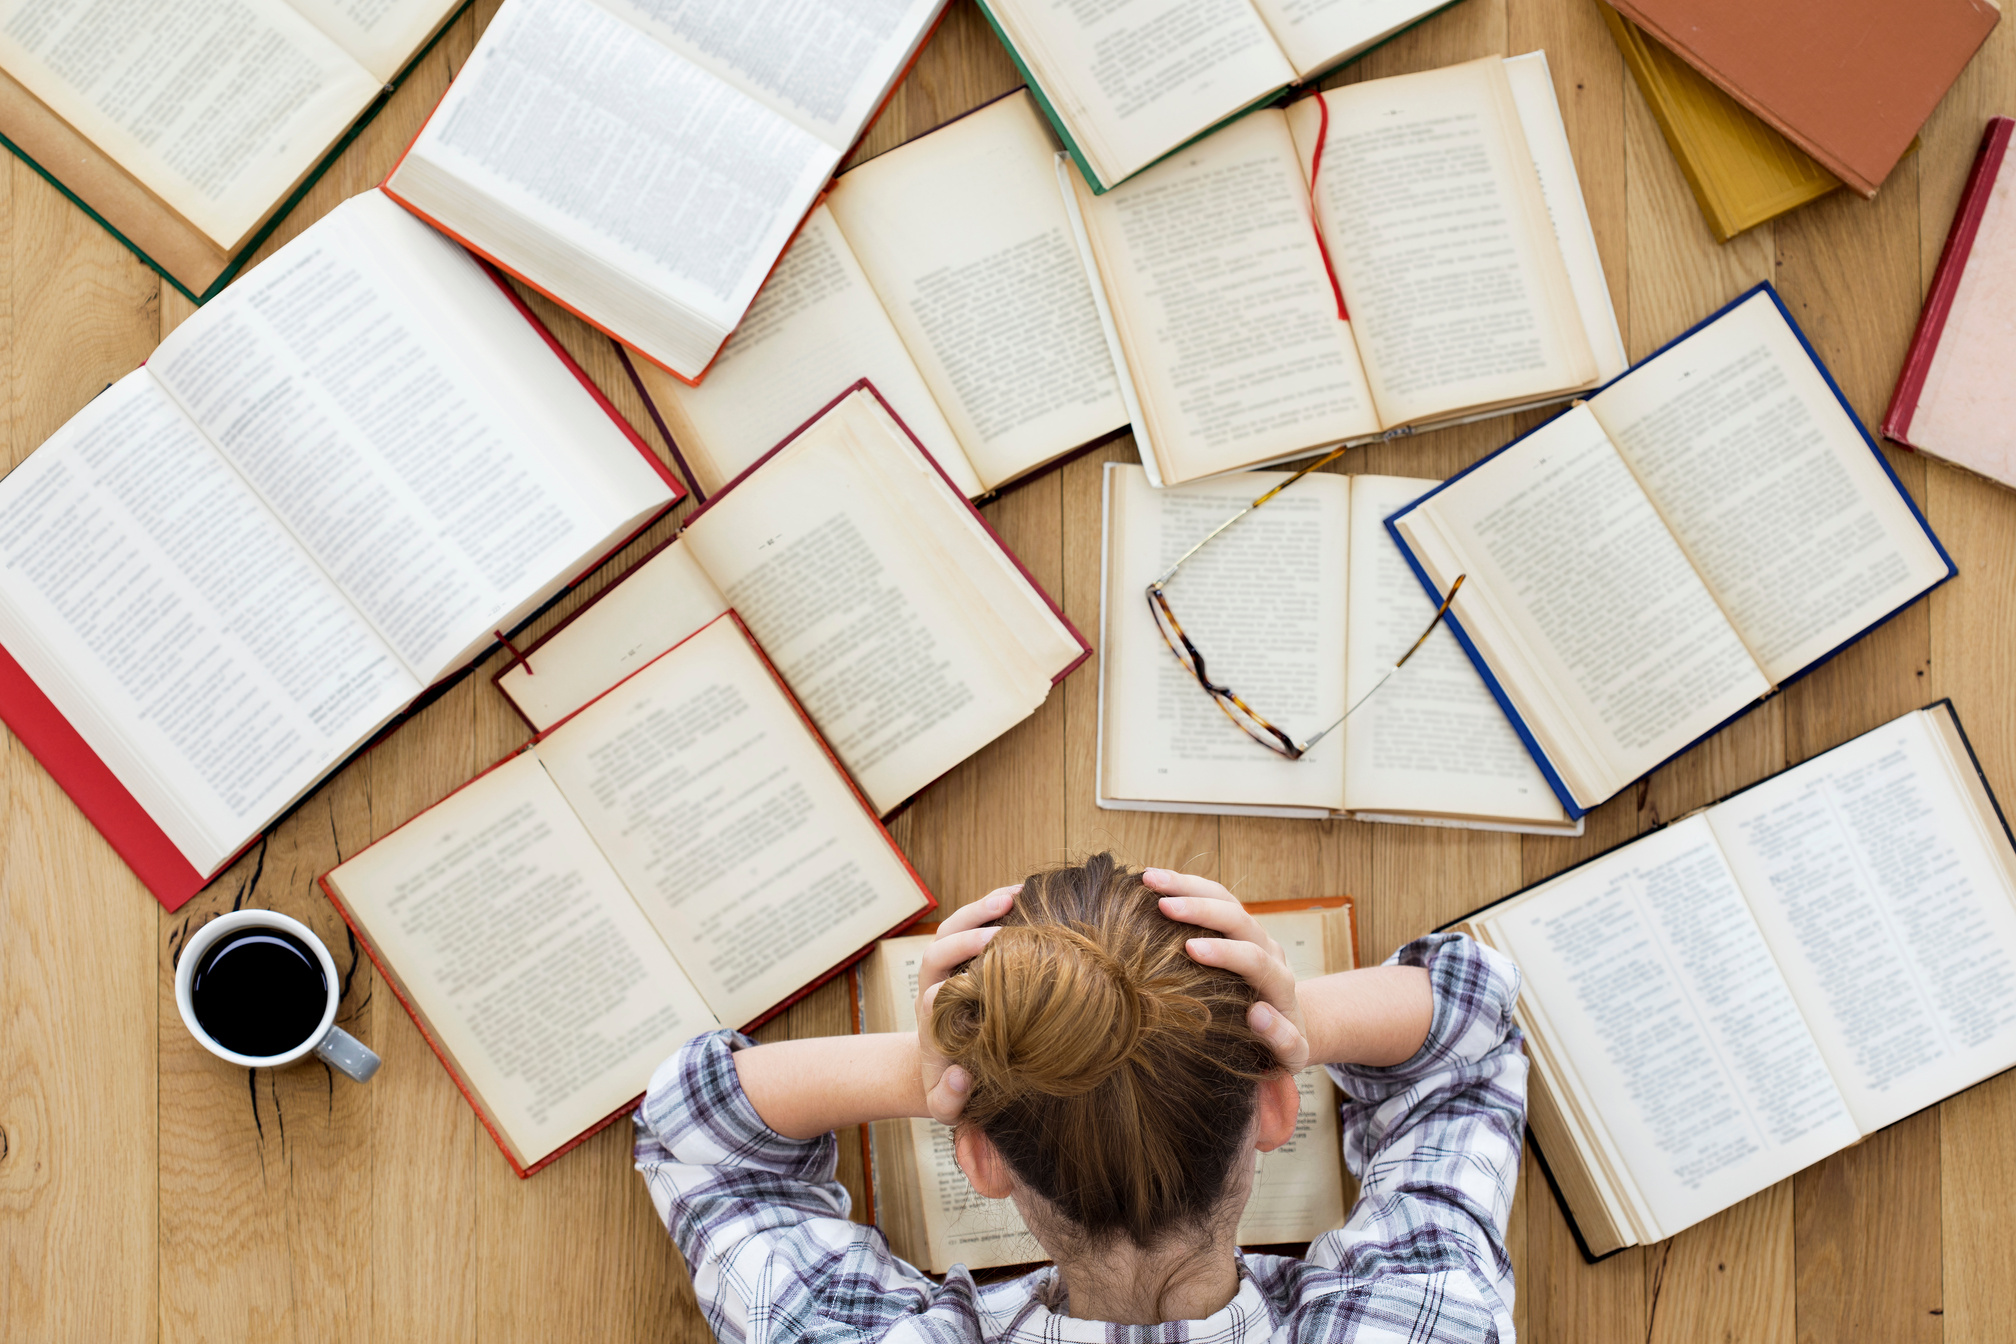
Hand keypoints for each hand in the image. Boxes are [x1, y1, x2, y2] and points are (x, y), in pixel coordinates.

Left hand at [915, 886, 1015, 1124]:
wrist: (939, 1066)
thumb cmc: (948, 1087)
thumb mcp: (945, 1105)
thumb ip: (949, 1099)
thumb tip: (960, 1076)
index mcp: (930, 1019)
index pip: (932, 994)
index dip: (950, 988)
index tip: (978, 987)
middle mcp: (935, 985)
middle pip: (939, 948)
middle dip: (967, 934)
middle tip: (1003, 926)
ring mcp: (948, 966)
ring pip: (954, 926)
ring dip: (980, 908)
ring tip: (1016, 894)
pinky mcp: (964, 954)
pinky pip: (972, 922)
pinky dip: (993, 906)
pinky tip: (1024, 894)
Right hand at [1145, 869, 1309, 1070]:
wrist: (1289, 1024)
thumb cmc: (1280, 1047)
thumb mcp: (1291, 1055)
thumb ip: (1283, 1040)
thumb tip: (1259, 1013)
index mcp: (1279, 983)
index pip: (1255, 959)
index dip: (1225, 952)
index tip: (1191, 949)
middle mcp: (1268, 950)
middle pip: (1239, 918)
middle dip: (1201, 909)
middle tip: (1164, 906)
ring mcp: (1252, 934)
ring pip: (1224, 898)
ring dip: (1188, 885)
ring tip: (1149, 878)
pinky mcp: (1236, 926)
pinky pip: (1214, 897)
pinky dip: (1185, 886)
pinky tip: (1153, 880)